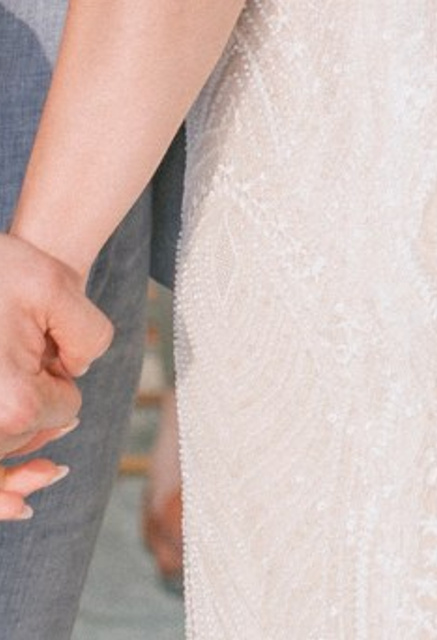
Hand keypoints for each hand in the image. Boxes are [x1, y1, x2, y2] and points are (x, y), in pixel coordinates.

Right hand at [0, 233, 108, 505]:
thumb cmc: (2, 272)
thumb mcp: (57, 287)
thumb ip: (88, 335)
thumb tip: (75, 371)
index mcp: (11, 404)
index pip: (61, 413)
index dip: (60, 384)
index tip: (43, 355)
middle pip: (23, 440)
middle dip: (31, 412)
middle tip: (20, 366)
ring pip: (3, 449)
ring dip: (13, 458)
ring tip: (40, 468)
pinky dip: (1, 486)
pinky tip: (18, 503)